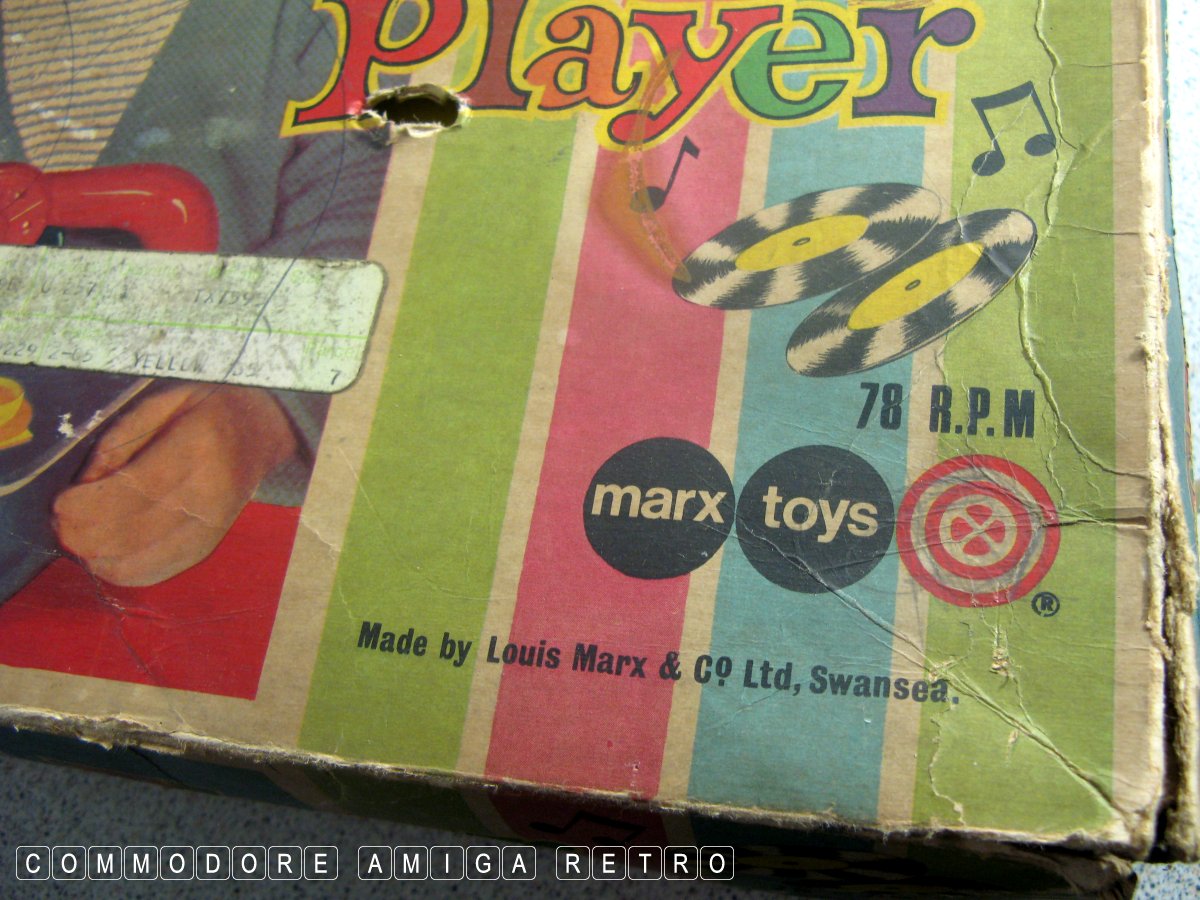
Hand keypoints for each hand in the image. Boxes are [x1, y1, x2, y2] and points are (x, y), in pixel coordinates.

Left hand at [52, 383, 296, 586]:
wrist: (260, 429)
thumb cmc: (204, 409)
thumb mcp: (159, 404)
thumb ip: (119, 442)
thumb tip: (83, 488)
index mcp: (198, 444)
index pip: (137, 489)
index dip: (90, 505)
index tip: (60, 504)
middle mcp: (211, 490)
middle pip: (137, 530)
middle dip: (87, 535)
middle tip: (61, 526)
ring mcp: (215, 522)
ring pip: (148, 559)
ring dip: (101, 558)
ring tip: (80, 541)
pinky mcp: (212, 542)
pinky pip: (164, 569)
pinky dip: (128, 572)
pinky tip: (106, 559)